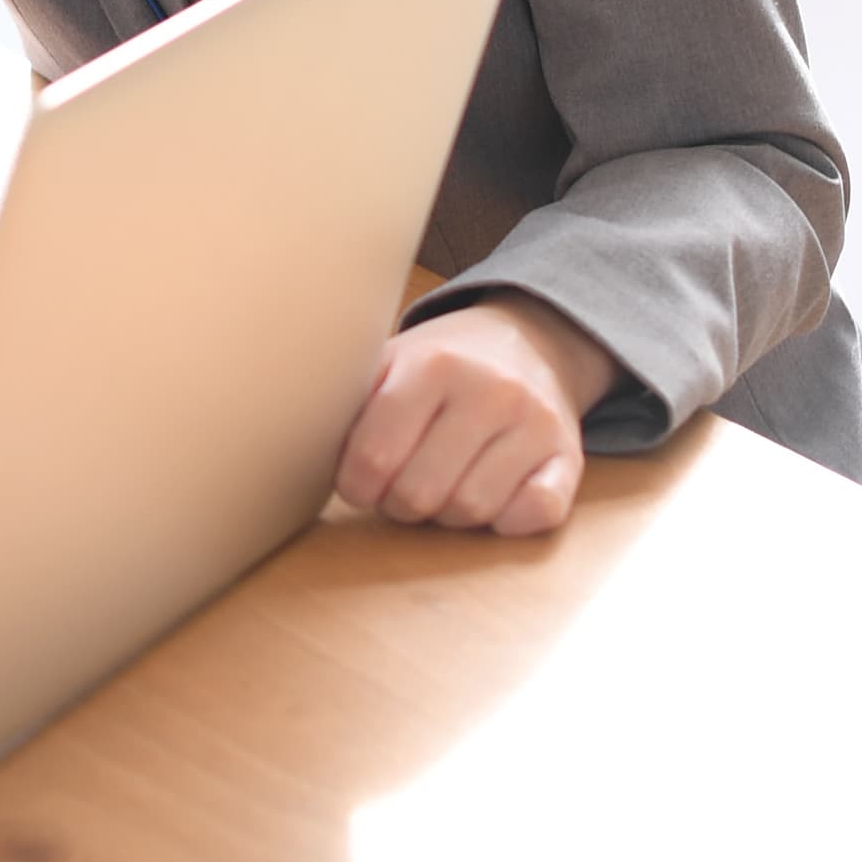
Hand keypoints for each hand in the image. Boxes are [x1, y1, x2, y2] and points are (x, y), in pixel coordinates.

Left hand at [336, 296, 620, 536]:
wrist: (530, 341)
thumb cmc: (441, 363)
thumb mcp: (390, 359)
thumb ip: (349, 398)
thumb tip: (291, 441)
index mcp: (433, 364)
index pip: (374, 455)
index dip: (354, 485)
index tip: (355, 484)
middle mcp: (490, 391)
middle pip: (420, 492)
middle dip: (396, 503)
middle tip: (395, 490)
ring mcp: (536, 424)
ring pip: (471, 510)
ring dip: (444, 514)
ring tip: (437, 488)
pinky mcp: (570, 456)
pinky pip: (534, 514)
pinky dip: (504, 520)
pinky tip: (487, 498)